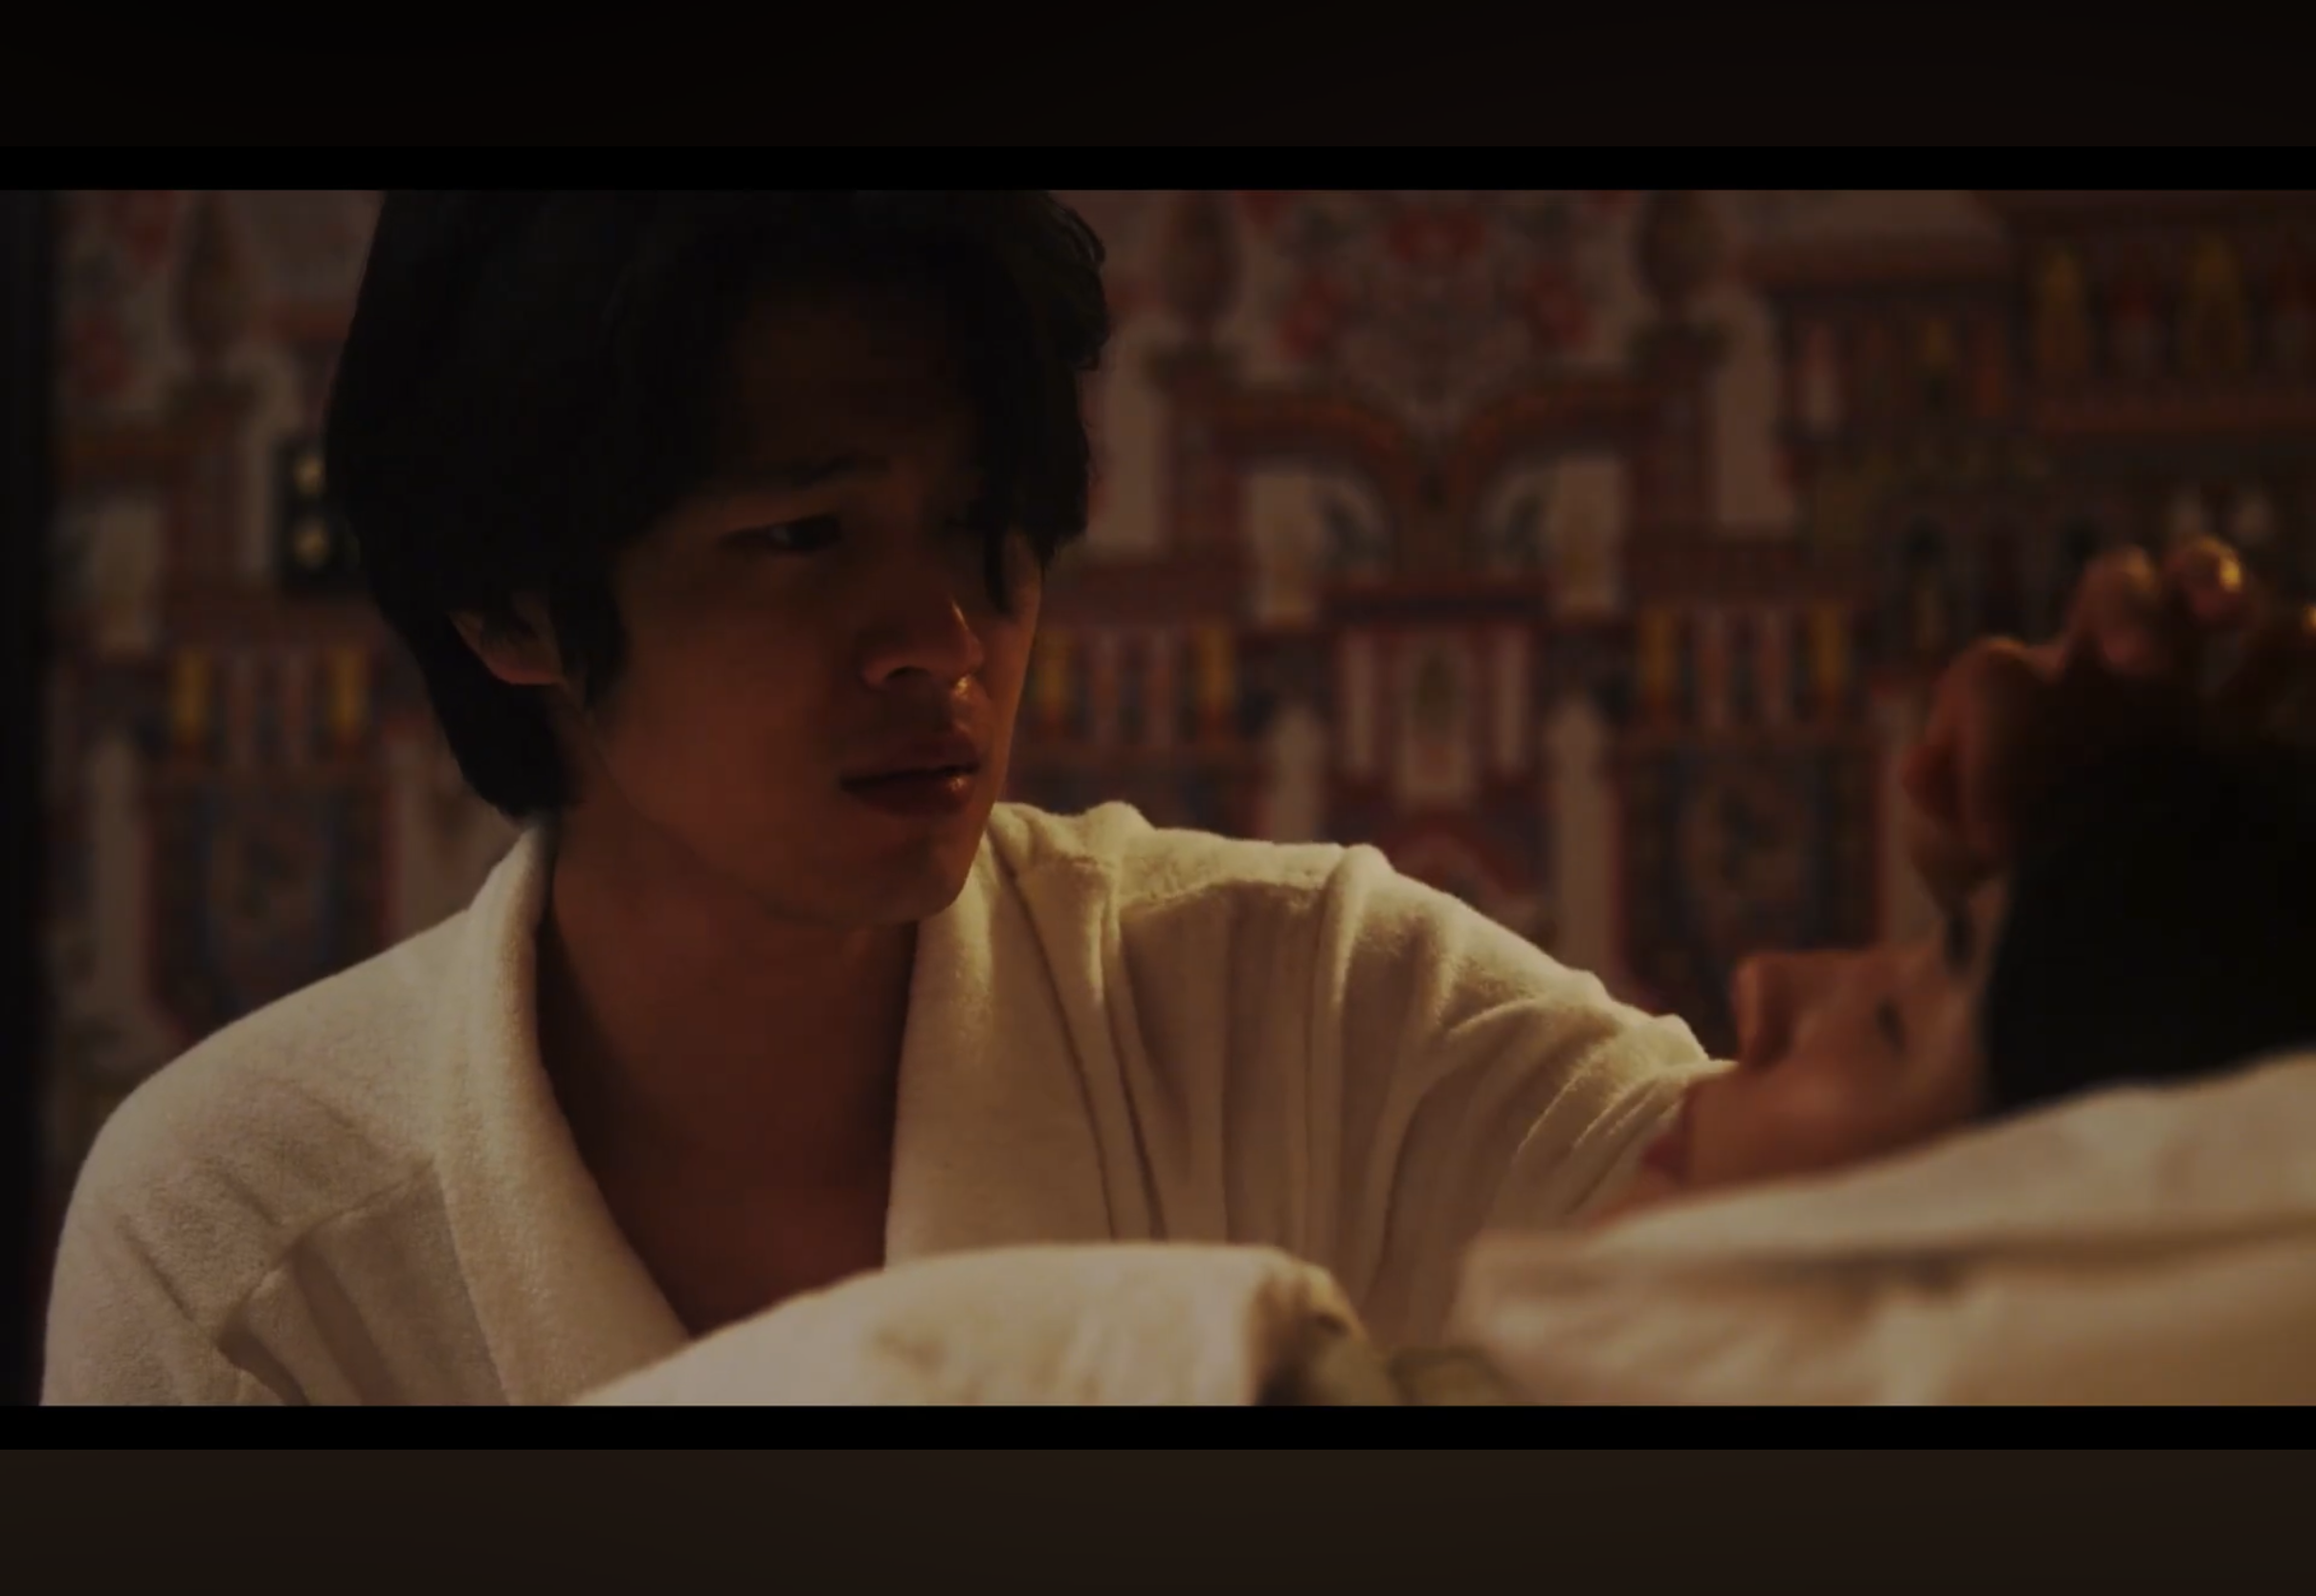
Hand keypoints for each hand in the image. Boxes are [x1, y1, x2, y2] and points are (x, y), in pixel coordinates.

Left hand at [1900, 537, 2315, 902]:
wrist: (2067, 919)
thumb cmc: (1994, 876)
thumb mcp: (1951, 859)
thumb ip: (1936, 812)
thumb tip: (1914, 772)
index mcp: (2010, 690)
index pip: (1994, 673)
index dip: (1990, 741)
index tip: (2003, 832)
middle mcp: (2093, 665)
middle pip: (2112, 585)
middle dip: (2129, 609)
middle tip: (2143, 661)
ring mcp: (2173, 684)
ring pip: (2192, 585)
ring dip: (2212, 581)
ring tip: (2235, 614)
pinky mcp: (2239, 731)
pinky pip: (2275, 661)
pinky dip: (2293, 640)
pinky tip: (2307, 638)